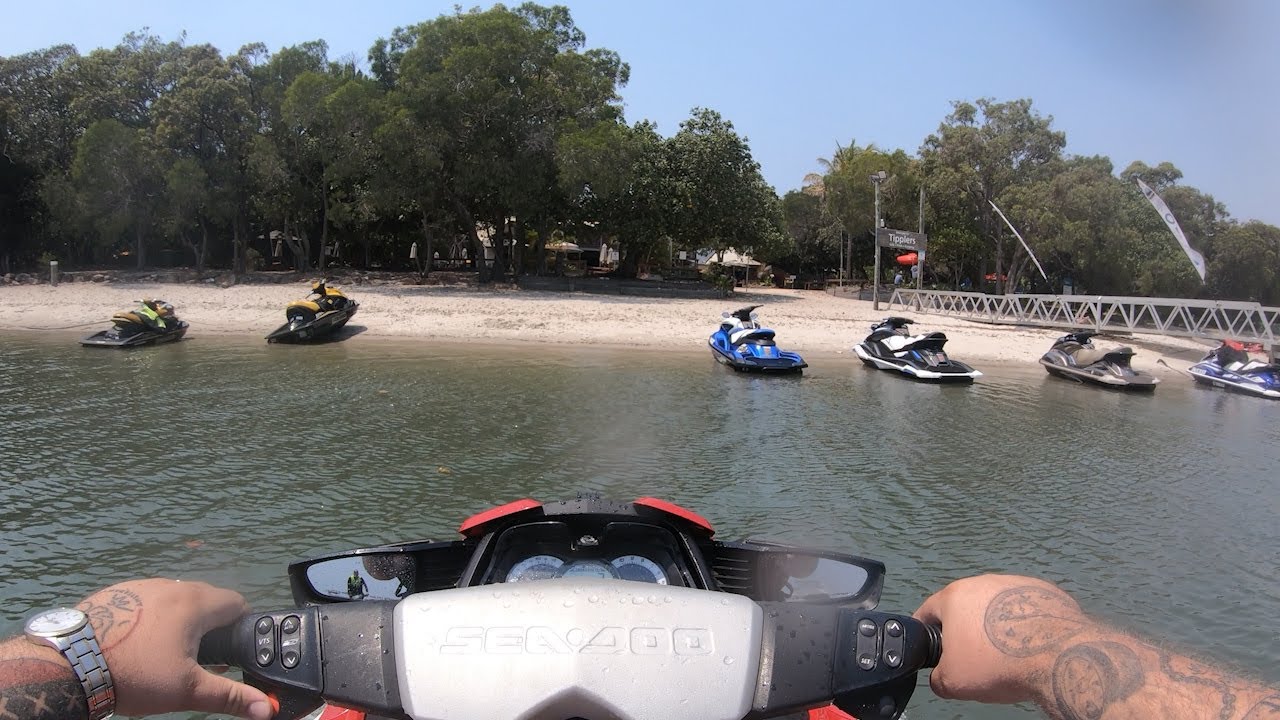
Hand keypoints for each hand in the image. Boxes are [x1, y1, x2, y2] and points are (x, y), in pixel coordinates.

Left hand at [78, 579, 271, 719]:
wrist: (68, 666)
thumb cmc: (135, 675)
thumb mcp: (186, 690)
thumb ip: (230, 696)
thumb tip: (268, 709)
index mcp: (194, 602)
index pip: (236, 602)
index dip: (241, 626)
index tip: (232, 650)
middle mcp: (171, 585)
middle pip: (206, 599)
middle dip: (210, 626)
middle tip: (202, 658)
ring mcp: (140, 586)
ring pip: (174, 599)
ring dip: (180, 620)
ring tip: (167, 654)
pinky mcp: (115, 593)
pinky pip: (146, 602)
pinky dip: (150, 618)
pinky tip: (137, 644)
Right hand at [913, 574, 1087, 704]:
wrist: (1059, 658)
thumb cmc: (1001, 664)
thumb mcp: (952, 683)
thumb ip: (937, 677)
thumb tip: (941, 677)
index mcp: (955, 596)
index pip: (928, 611)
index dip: (926, 632)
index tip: (930, 644)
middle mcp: (984, 582)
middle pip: (965, 607)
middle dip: (965, 631)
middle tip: (972, 657)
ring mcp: (1018, 584)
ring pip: (997, 607)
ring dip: (996, 626)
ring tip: (1005, 654)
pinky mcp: (1047, 593)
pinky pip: (1027, 611)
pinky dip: (1025, 626)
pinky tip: (1029, 648)